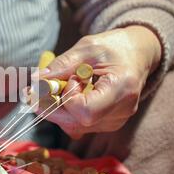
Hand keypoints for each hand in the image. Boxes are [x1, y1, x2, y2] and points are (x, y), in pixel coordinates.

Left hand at [39, 26, 161, 138]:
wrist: (137, 54)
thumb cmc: (114, 48)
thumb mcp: (87, 47)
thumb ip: (62, 64)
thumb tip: (36, 80)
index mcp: (121, 89)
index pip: (85, 112)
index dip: (68, 98)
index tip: (70, 78)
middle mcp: (121, 111)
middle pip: (76, 123)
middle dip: (51, 106)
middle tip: (38, 88)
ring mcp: (116, 121)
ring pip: (74, 126)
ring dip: (57, 108)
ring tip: (61, 86)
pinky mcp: (108, 123)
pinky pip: (78, 125)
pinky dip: (66, 111)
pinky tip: (69, 95)